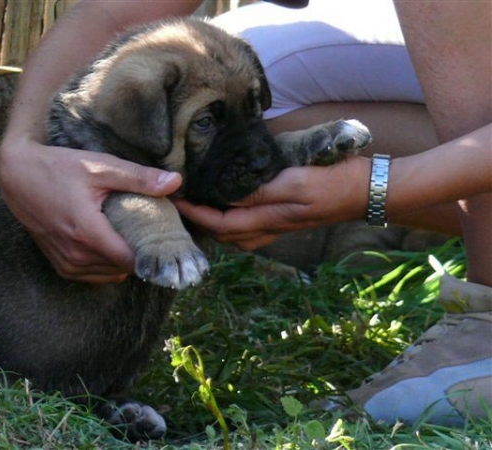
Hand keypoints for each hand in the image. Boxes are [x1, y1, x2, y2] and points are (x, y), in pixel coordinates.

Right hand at [0, 135, 181, 283]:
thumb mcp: (100, 168)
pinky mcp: (61, 267)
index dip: (153, 253)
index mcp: (89, 234)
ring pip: (111, 274)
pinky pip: (95, 274)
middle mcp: (77, 256)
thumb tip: (175, 182)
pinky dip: (106, 263)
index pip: (134, 261)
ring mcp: (67, 265)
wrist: (17, 176)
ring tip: (129, 235)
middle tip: (149, 232)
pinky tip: (109, 241)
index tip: (165, 239)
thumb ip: (139, 178)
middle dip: (140, 253)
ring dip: (123, 259)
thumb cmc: (57, 169)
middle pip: (125, 268)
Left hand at [175, 156, 370, 250]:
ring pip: (237, 235)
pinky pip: (251, 228)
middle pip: (226, 235)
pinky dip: (233, 221)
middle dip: (201, 223)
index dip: (197, 215)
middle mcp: (270, 228)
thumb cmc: (333, 182)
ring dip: (216, 224)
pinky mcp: (286, 219)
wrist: (367, 191)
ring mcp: (279, 226)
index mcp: (269, 219)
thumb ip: (260, 193)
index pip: (221, 224)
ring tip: (201, 206)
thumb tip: (227, 198)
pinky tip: (231, 206)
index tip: (178, 201)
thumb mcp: (295, 182)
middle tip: (183, 204)